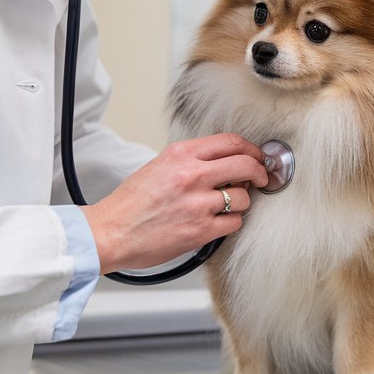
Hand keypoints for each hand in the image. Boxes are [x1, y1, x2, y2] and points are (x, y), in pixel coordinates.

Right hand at [82, 133, 268, 274]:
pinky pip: (234, 222)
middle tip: (261, 178)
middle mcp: (191, 175)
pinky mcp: (201, 230)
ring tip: (228, 204)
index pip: (230, 141)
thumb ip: (190, 160)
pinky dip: (231, 222)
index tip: (257, 156)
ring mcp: (198, 203)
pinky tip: (219, 221)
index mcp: (180, 154)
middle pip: (245, 164)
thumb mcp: (159, 166)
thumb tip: (223, 161)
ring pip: (244, 196)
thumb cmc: (131, 203)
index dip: (251, 149)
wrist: (111, 232)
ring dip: (242, 201)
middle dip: (260, 172)